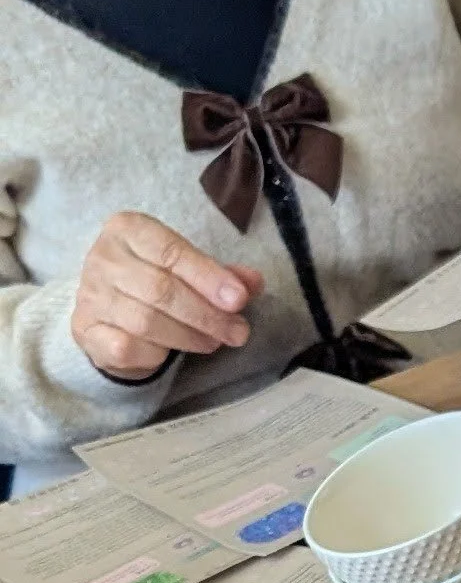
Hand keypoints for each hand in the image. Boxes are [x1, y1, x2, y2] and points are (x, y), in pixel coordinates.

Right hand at [70, 214, 262, 380]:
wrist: (109, 309)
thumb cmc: (155, 278)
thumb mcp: (189, 267)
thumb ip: (221, 274)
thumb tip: (253, 283)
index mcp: (127, 229)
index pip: (172, 252)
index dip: (209, 277)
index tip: (239, 299)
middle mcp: (102, 258)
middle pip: (161, 289)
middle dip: (206, 314)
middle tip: (237, 331)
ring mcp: (89, 295)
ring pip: (146, 321)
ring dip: (189, 336)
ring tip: (215, 341)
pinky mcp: (85, 329)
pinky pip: (127, 347)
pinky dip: (157, 353)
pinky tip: (172, 352)